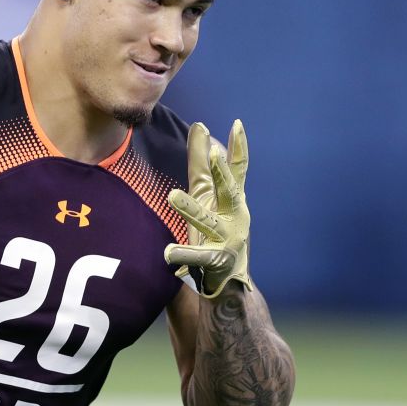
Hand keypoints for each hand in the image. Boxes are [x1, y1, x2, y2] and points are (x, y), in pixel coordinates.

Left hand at [164, 120, 253, 297]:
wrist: (229, 279)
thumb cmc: (216, 229)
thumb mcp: (207, 193)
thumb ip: (201, 162)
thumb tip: (199, 125)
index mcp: (232, 199)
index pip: (238, 170)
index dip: (239, 148)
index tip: (237, 125)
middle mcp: (234, 217)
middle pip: (229, 192)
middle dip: (222, 173)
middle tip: (213, 153)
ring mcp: (226, 239)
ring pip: (207, 221)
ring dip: (191, 209)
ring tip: (172, 196)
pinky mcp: (215, 261)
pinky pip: (197, 257)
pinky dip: (182, 254)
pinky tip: (167, 253)